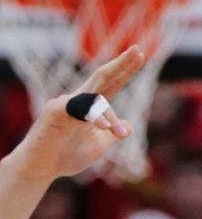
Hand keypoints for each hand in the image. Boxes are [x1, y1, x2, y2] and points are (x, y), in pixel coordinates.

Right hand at [9, 47, 141, 181]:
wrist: (43, 167)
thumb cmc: (67, 154)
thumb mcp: (99, 144)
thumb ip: (113, 133)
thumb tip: (130, 126)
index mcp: (91, 106)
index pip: (112, 83)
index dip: (126, 70)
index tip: (140, 55)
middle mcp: (79, 99)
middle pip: (103, 77)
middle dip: (121, 64)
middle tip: (137, 51)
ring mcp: (66, 103)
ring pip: (95, 98)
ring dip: (110, 114)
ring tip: (118, 134)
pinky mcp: (55, 112)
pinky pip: (77, 108)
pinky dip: (93, 115)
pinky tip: (103, 126)